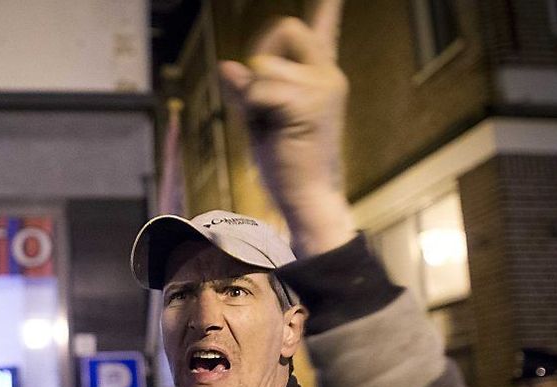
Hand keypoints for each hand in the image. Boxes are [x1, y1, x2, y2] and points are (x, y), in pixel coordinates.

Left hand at [219, 0, 355, 256]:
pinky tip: (272, 132)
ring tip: (271, 127)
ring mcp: (322, 86)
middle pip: (284, 29)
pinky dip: (253, 109)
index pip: (323, 30)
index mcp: (320, 76)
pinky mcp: (309, 103)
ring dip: (253, 96)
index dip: (328, 8)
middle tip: (263, 100)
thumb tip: (228, 65)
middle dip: (260, 56)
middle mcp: (327, 74)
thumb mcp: (259, 119)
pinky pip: (259, 89)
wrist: (307, 198)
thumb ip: (248, 89)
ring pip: (263, 66)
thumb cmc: (285, 162)